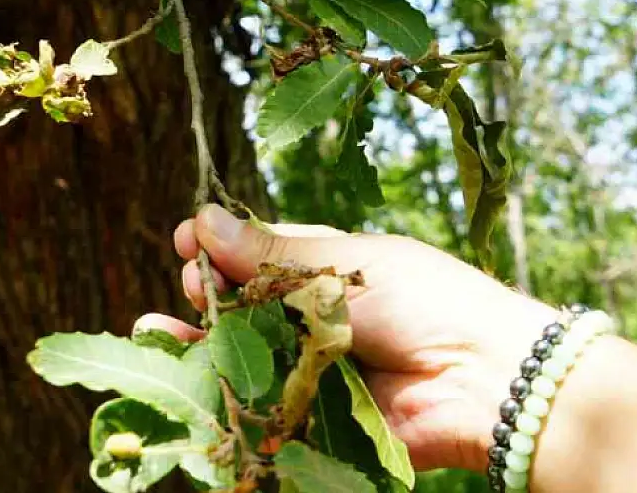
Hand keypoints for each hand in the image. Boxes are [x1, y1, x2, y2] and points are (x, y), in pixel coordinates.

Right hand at [134, 204, 558, 472]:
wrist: (481, 380)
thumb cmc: (425, 303)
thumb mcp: (343, 265)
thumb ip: (271, 253)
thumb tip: (204, 220)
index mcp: (330, 267)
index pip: (261, 252)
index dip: (221, 248)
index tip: (184, 242)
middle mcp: (317, 317)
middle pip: (244, 305)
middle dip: (206, 294)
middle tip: (192, 287)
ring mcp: (313, 368)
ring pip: (244, 355)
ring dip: (198, 344)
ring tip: (155, 333)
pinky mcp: (315, 416)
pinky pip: (262, 405)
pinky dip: (225, 394)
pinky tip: (187, 380)